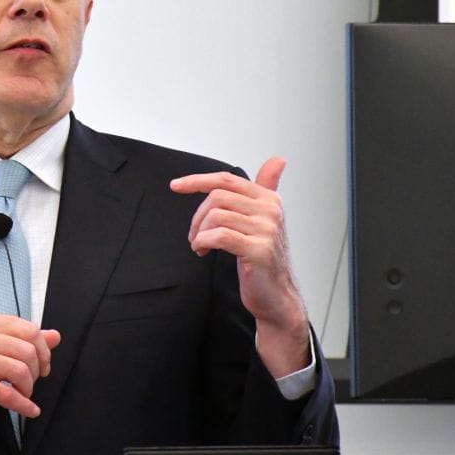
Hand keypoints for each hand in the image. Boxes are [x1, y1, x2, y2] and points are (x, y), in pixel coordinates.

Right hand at [0, 311, 60, 454]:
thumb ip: (19, 339)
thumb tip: (55, 336)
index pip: (28, 328)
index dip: (43, 350)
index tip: (42, 366)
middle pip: (27, 350)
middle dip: (36, 372)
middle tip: (31, 384)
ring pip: (19, 371)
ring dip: (28, 389)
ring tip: (24, 395)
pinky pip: (6, 394)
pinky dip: (23, 405)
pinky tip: (28, 410)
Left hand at [170, 157, 308, 375]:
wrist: (276, 295)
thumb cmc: (263, 257)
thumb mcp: (264, 219)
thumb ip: (267, 188)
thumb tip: (278, 160)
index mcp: (269, 199)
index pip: (227, 180)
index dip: (198, 180)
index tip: (176, 185)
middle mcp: (271, 210)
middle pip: (217, 198)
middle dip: (197, 216)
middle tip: (194, 235)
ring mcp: (266, 230)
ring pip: (216, 216)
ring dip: (198, 232)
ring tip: (199, 245)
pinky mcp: (258, 250)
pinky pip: (219, 236)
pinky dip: (203, 242)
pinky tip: (203, 250)